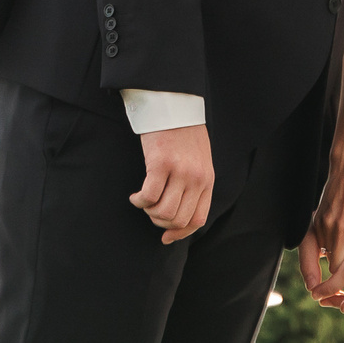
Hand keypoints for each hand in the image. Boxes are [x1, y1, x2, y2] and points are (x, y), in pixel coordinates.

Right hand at [129, 123, 213, 243]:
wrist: (174, 105)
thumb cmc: (183, 132)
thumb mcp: (199, 160)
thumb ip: (195, 183)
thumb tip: (179, 215)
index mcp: (207, 179)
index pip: (197, 219)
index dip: (180, 233)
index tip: (165, 237)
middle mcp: (196, 178)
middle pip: (177, 219)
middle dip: (160, 222)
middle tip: (150, 210)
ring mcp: (180, 172)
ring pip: (162, 212)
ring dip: (149, 211)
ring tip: (143, 200)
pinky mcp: (161, 164)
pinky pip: (149, 196)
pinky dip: (139, 201)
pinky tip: (135, 195)